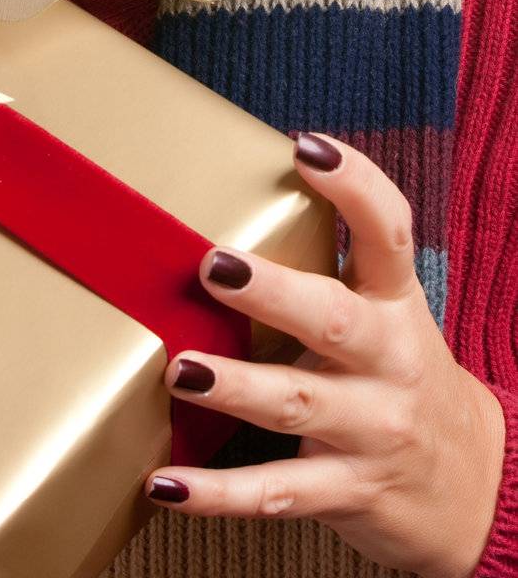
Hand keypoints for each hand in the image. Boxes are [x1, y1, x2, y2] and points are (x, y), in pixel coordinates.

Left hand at [142, 133, 507, 577]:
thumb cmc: (402, 380)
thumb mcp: (386, 317)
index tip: (306, 148)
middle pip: (334, 320)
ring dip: (235, 387)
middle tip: (215, 265)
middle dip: (274, 293)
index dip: (354, 185)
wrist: (475, 492)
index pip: (390, 232)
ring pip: (298, 404)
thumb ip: (329, 271)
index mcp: (396, 305)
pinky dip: (218, 493)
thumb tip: (228, 204)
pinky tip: (165, 483)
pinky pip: (276, 492)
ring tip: (180, 370)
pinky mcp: (346, 491)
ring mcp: (370, 430)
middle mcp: (389, 362)